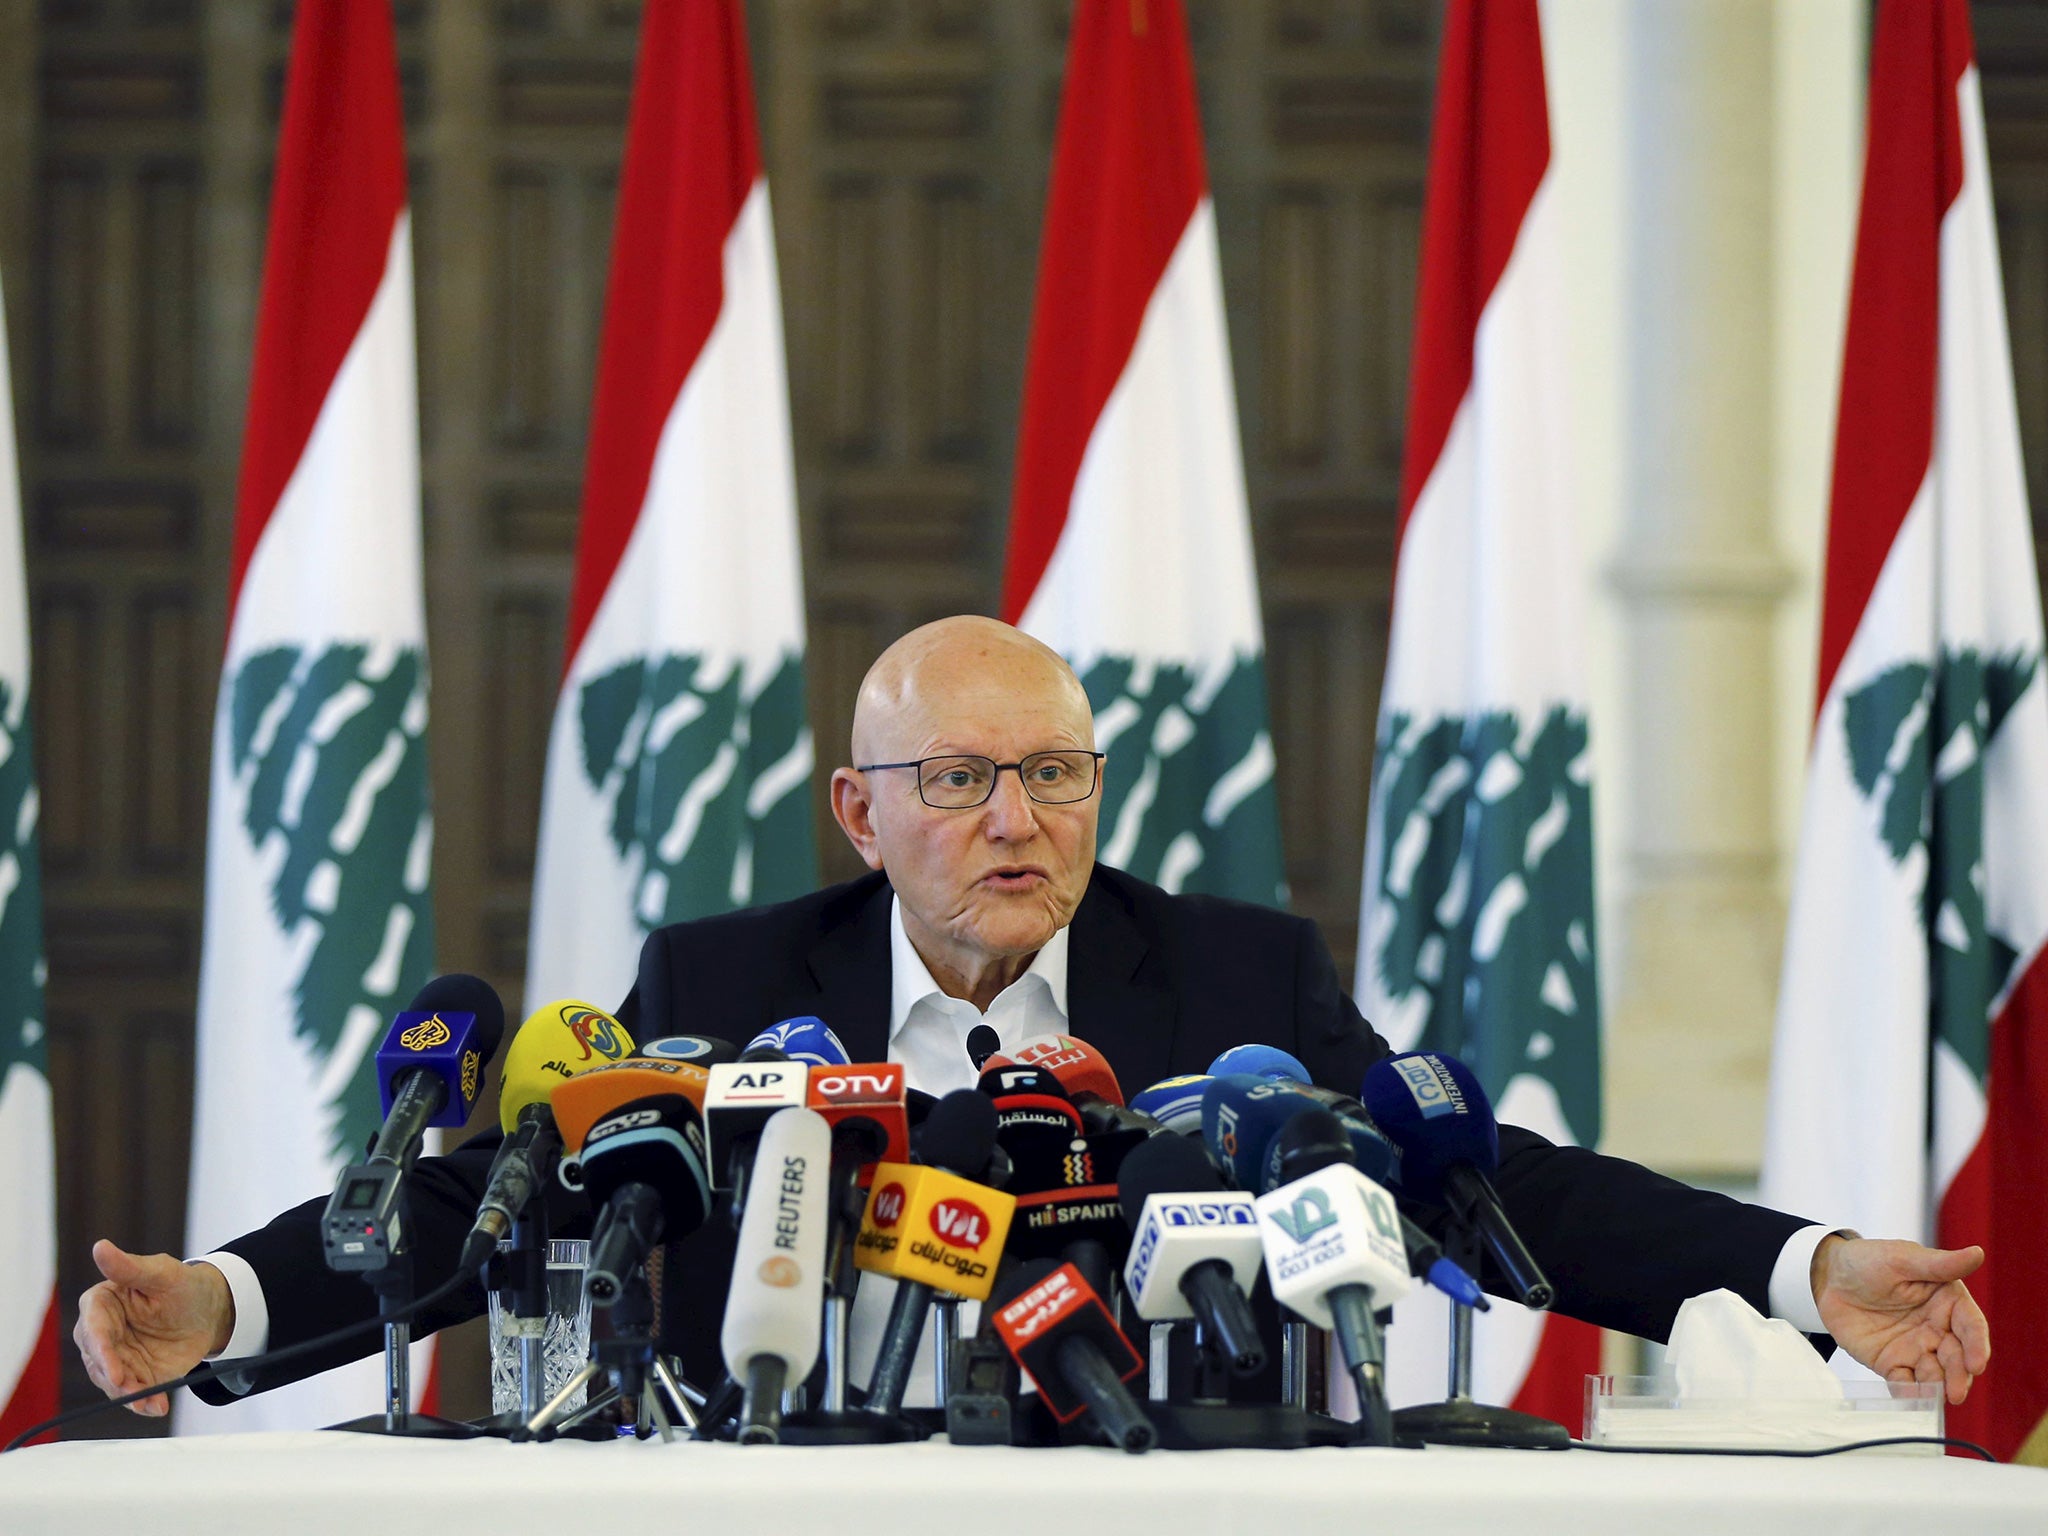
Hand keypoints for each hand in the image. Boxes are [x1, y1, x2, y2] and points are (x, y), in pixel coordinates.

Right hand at [73, 1240, 235, 1416]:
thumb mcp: (162, 1273)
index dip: (101, 1350)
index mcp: (101, 1304)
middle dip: (114, 1378)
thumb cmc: (183, 1284)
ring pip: (113, 1382)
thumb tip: (100, 1246)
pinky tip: (158, 1407)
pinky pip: (134, 1393)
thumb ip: (130, 1267)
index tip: (113, 1369)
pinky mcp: (134, 1375)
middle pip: (98, 1361)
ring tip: (151, 1402)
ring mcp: (117, 1357)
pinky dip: (145, 1402)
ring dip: (129, 1396)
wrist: (209, 1310)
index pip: (93, 1329)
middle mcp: (102, 1334)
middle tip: (131, 1389)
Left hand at [1811, 1235, 1989, 1404]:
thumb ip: (1939, 1264)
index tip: (1976, 1363)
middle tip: (1956, 1392)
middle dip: (1959, 1375)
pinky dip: (1908, 1393)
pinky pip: (1904, 1382)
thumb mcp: (1901, 1259)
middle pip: (1956, 1357)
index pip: (1970, 1327)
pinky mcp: (1892, 1363)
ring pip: (1935, 1374)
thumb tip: (1977, 1253)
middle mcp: (1937, 1329)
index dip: (1977, 1346)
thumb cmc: (1868, 1261)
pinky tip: (1908, 1398)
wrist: (1827, 1277)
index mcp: (1948, 1302)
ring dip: (1937, 1387)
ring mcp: (1916, 1349)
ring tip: (1934, 1397)